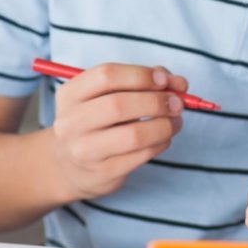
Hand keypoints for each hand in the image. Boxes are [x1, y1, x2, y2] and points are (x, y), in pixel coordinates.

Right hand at [46, 63, 186, 200]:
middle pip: (119, 104)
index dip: (141, 75)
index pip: (106, 76)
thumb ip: (138, 82)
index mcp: (70, 95)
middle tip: (178, 102)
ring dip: (164, 125)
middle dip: (157, 101)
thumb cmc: (96, 123)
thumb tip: (176, 82)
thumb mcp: (104, 97)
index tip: (164, 79)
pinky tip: (164, 137)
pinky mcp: (103, 173)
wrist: (70, 167)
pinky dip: (161, 143)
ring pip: (134, 135)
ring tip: (176, 121)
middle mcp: (71, 122)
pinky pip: (141, 155)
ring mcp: (85, 151)